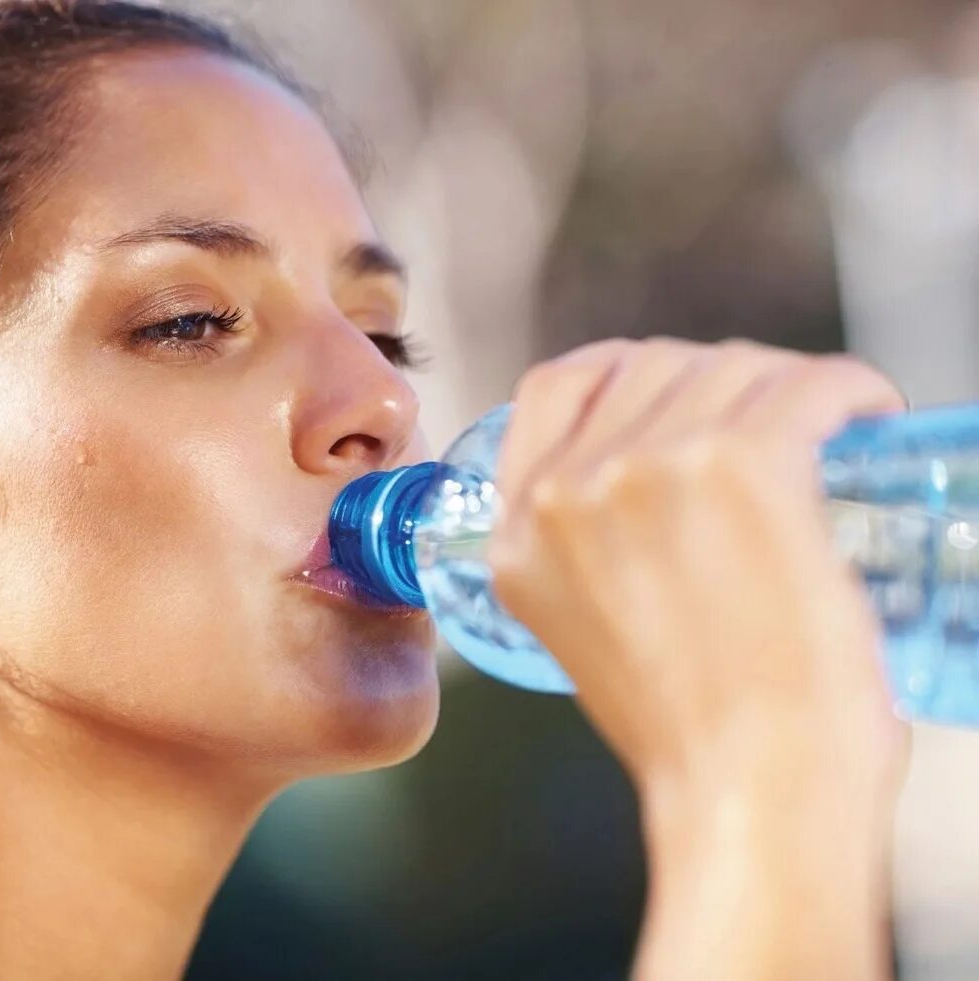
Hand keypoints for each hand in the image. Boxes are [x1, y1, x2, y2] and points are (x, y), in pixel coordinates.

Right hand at [488, 337, 908, 978]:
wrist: (748, 792)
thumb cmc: (690, 736)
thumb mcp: (583, 633)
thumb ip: (586, 554)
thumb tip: (649, 504)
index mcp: (520, 533)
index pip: (557, 386)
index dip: (628, 375)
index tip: (677, 392)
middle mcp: (569, 488)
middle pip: (652, 365)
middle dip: (718, 383)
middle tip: (772, 422)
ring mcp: (649, 468)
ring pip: (733, 368)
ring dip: (787, 387)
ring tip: (829, 430)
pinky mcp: (741, 465)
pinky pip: (808, 384)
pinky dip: (849, 391)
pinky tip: (864, 415)